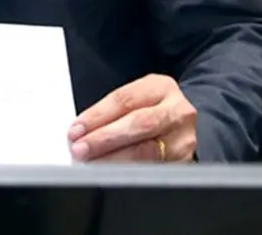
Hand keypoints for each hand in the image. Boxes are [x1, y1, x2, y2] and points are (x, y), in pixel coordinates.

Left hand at [67, 74, 196, 161]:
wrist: (180, 125)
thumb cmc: (149, 110)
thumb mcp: (135, 100)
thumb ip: (111, 112)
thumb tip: (80, 132)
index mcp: (161, 87)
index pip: (125, 100)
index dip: (98, 116)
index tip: (77, 129)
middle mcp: (177, 111)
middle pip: (138, 124)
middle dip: (105, 139)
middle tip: (81, 148)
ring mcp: (183, 138)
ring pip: (146, 151)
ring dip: (113, 159)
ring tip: (91, 163)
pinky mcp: (184, 162)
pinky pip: (152, 169)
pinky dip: (127, 172)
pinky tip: (110, 173)